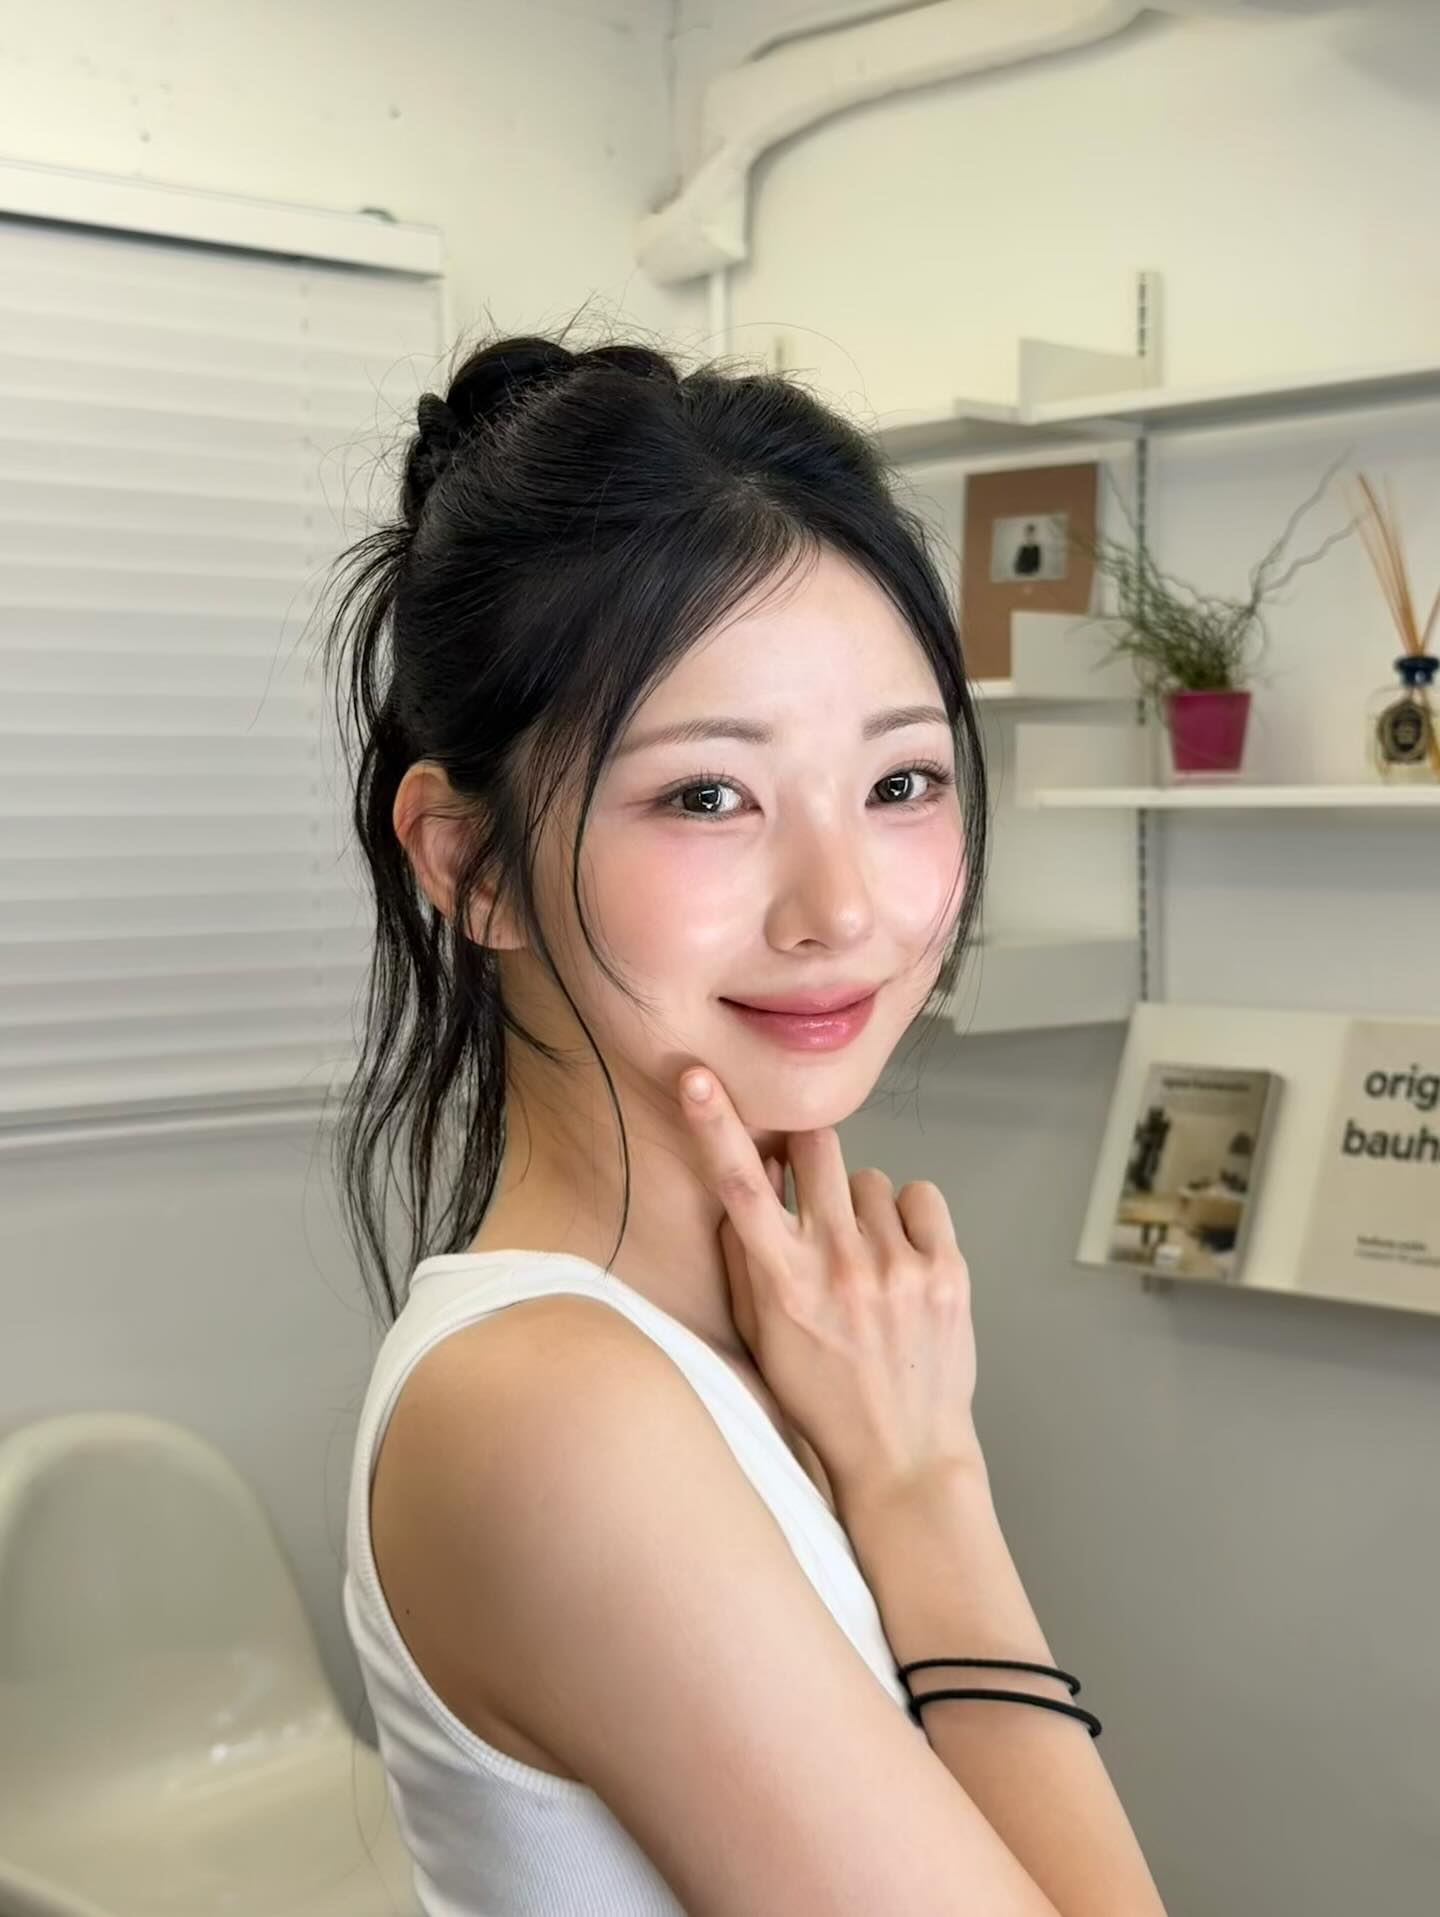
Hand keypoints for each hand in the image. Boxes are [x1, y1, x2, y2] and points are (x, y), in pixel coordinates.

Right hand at [677, 1066, 982, 1510]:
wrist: (902, 1455)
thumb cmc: (820, 1395)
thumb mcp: (762, 1333)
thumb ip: (745, 1254)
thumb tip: (753, 1174)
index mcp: (781, 1282)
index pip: (738, 1187)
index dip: (715, 1124)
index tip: (698, 1078)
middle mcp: (836, 1265)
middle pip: (818, 1148)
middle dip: (813, 1156)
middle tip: (818, 1196)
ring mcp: (896, 1267)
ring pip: (871, 1178)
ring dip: (864, 1206)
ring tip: (868, 1263)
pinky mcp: (946, 1271)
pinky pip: (920, 1197)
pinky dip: (910, 1220)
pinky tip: (902, 1263)